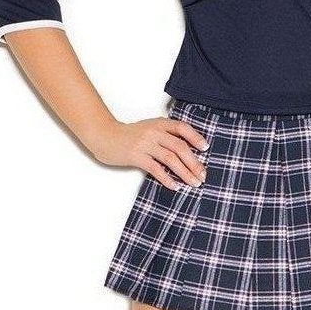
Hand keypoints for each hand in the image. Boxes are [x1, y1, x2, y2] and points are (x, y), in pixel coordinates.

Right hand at [91, 115, 208, 188]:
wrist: (104, 136)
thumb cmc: (129, 135)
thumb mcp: (149, 129)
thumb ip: (165, 135)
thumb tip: (187, 151)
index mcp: (159, 124)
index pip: (182, 128)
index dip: (195, 137)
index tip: (205, 148)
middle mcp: (154, 132)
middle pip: (180, 147)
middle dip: (194, 163)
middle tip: (203, 175)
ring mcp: (145, 144)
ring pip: (170, 159)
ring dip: (185, 172)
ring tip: (194, 183)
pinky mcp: (136, 156)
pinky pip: (155, 168)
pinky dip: (167, 178)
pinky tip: (175, 186)